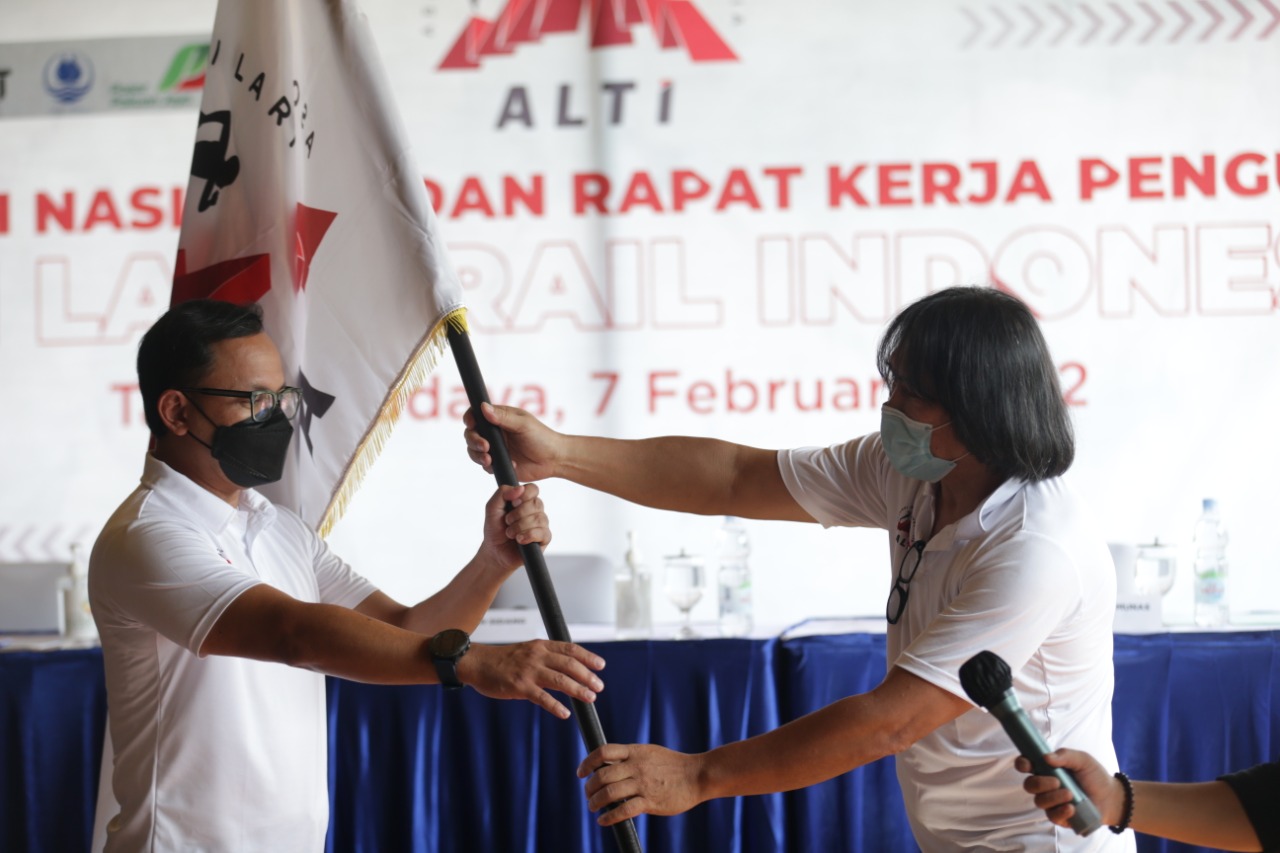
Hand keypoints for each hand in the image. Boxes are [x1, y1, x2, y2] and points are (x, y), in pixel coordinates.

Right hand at [458, 641, 603, 718]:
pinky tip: (565, 713)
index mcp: (540, 646)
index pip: (570, 649)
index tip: (601, 666)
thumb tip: (568, 666)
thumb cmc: (503, 659)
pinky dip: (556, 706)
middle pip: (569, 664)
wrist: (477, 663)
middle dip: (587, 676)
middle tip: (599, 686)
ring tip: (590, 698)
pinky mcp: (519, 687)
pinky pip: (542, 698)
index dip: (588, 657)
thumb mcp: (527, 650)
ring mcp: (529, 671)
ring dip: (578, 690)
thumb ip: (546, 656)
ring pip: (560, 680)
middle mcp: (537, 656)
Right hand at [463, 403, 561, 480]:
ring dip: (477, 455)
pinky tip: (510, 465)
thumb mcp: (523, 424)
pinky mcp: (498, 464)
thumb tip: (483, 407)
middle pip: (471, 434)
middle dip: (473, 440)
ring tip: (489, 459)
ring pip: (474, 451)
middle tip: (485, 446)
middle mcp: (494, 433)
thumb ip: (503, 417)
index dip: (470, 419)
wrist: (554, 460)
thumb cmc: (542, 437)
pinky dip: (491, 466)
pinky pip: (485, 466)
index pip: (476, 415)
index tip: (471, 424)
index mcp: (499, 418)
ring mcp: (495, 449)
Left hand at [480, 483, 549, 570]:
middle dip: (518, 514)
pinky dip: (528, 535)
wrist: (494, 551)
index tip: (513, 502)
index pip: (533, 489)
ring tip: (510, 534)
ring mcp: (541, 524)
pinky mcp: (544, 539)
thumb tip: (520, 488)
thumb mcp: (492, 507)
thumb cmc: (495, 529)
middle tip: (507, 522)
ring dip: (520, 527)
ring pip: (539, 518)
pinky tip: (519, 540)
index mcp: (525, 500)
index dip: (524, 494)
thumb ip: (502, 493)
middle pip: (536, 503)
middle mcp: (536, 511)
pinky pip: (543, 533)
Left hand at [577, 743, 702, 825]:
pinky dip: (609, 817)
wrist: (697, 775)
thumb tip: (607, 764)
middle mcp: (636, 766)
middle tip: (588, 795)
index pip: (603, 752)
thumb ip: (630, 757)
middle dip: (589, 787)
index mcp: (635, 752)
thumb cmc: (673, 765)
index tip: (581, 773)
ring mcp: (643, 784)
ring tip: (593, 807)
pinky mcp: (650, 802)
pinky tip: (603, 820)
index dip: (587, 762)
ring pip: (609, 793)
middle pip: (602, 775)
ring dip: (595, 802)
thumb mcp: (650, 752)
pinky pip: (623, 811)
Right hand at [1016, 748, 1123, 828]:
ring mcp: (1051, 802)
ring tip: (1070, 795)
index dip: (1022, 764)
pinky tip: (1071, 808)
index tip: (1029, 765)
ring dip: (1053, 797)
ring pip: (1039, 801)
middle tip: (1058, 782)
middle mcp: (1045, 786)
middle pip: (1029, 785)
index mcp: (1046, 769)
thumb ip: (1065, 755)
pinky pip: (1051, 816)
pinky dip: (1060, 812)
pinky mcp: (1059, 817)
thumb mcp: (1083, 760)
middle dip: (1040, 783)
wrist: (1111, 797)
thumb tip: (1046, 757)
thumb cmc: (1094, 776)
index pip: (1025, 765)